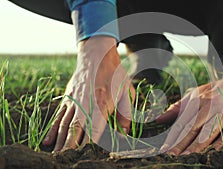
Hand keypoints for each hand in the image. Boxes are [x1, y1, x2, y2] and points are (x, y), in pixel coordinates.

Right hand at [42, 36, 134, 150]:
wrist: (97, 54)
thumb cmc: (115, 74)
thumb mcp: (127, 91)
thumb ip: (126, 114)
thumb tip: (124, 133)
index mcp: (103, 104)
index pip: (94, 130)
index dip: (88, 145)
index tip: (84, 156)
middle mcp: (86, 104)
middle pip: (76, 130)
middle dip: (70, 148)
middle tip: (63, 161)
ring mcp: (74, 101)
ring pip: (64, 125)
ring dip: (60, 142)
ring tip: (55, 156)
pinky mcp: (68, 97)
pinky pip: (58, 116)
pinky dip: (52, 129)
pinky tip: (48, 141)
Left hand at [157, 54, 222, 154]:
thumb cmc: (216, 90)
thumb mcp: (195, 94)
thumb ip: (178, 107)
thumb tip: (159, 119)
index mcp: (198, 100)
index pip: (183, 121)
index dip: (174, 135)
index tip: (165, 148)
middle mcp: (211, 105)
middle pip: (194, 127)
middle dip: (182, 142)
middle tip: (173, 154)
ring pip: (210, 131)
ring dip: (198, 144)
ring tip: (187, 155)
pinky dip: (220, 142)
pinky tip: (211, 150)